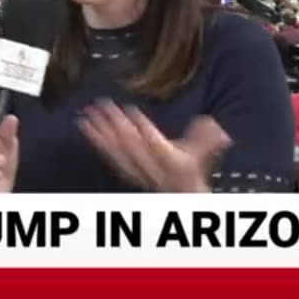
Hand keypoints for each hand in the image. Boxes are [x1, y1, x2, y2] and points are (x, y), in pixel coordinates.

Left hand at [77, 100, 230, 192]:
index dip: (143, 127)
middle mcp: (151, 169)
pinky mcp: (124, 170)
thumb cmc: (190, 170)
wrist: (180, 194)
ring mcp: (136, 171)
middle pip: (130, 144)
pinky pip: (108, 156)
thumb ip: (206, 138)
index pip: (155, 144)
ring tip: (86, 114)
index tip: (131, 110)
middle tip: (102, 104)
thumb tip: (213, 124)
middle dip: (115, 123)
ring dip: (100, 131)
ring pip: (116, 150)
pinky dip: (96, 141)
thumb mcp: (202, 154)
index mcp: (171, 162)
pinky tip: (85, 127)